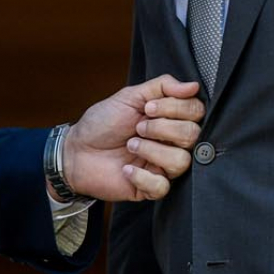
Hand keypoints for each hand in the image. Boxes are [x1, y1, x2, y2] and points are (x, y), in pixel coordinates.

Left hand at [60, 74, 202, 201]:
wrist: (77, 151)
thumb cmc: (103, 122)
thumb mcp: (130, 96)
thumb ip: (162, 86)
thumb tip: (193, 85)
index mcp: (170, 118)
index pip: (196, 112)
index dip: (176, 108)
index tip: (149, 107)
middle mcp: (171, 142)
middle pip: (192, 135)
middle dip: (162, 128)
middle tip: (138, 127)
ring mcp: (163, 166)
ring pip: (181, 161)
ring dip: (152, 150)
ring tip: (131, 145)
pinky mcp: (151, 187)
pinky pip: (162, 187)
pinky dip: (142, 176)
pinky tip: (126, 169)